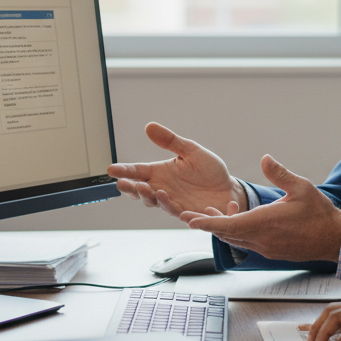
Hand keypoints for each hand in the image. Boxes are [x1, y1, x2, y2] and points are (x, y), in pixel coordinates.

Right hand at [107, 123, 245, 221]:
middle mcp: (163, 189)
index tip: (111, 169)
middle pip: (141, 191)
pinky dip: (174, 209)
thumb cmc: (208, 170)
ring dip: (151, 197)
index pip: (138, 171)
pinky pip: (180, 213)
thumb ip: (171, 141)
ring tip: (148, 189)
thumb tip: (150, 126)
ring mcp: (174, 203)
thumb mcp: (191, 151)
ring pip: (157, 203)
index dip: (124, 171)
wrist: (229, 189)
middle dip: (131, 189)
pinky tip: (171, 203)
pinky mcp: (189, 214)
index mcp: (160, 173)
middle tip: (123, 184)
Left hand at [181, 155, 340, 261]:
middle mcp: (261, 239)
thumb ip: (280, 173)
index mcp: (264, 223)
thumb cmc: (320, 214)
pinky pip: (247, 243)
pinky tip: (242, 218)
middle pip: (226, 234)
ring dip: (224, 227)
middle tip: (192, 215)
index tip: (190, 220)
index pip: (227, 226)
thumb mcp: (301, 187)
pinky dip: (238, 232)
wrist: (335, 239)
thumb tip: (265, 158)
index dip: (207, 223)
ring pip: (236, 240)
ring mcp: (266, 248)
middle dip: (209, 224)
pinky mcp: (272, 252)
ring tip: (218, 211)